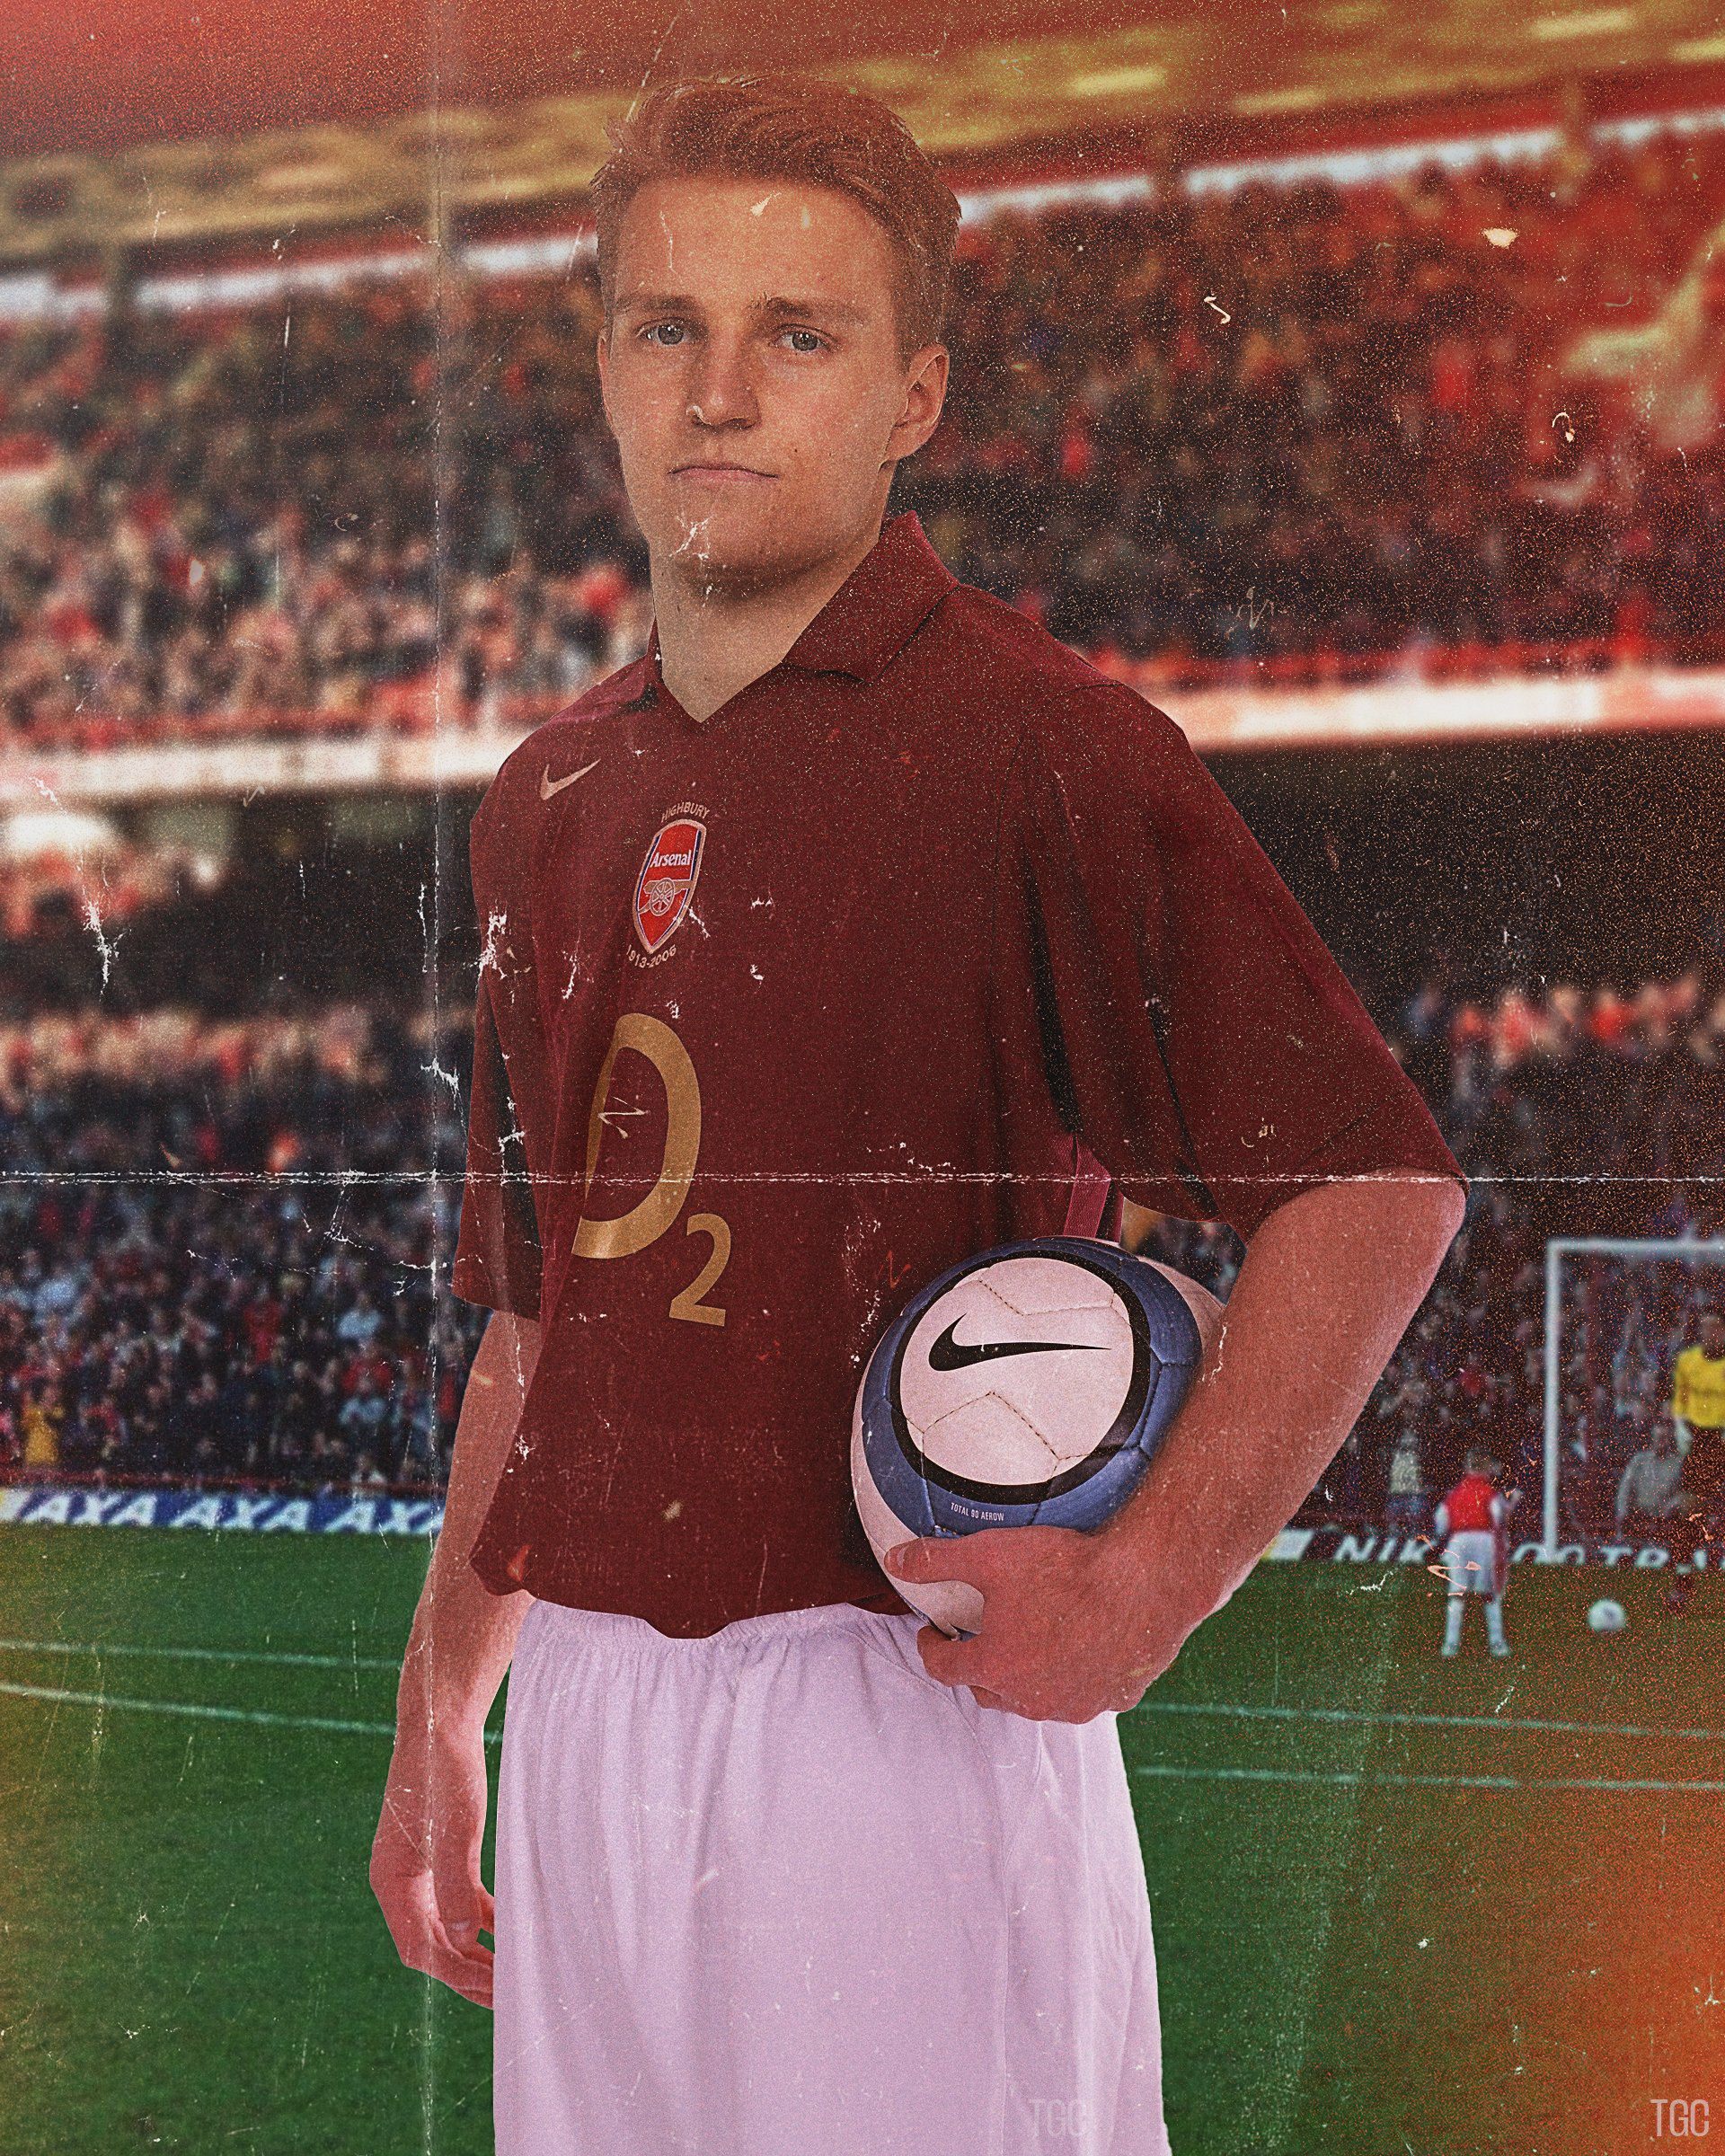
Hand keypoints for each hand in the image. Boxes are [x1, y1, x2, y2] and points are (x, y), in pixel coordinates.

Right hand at [370, 1715, 496, 2007]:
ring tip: (509, 1974)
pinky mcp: (439, 1855)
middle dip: (467, 1971)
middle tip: (507, 1995)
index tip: (493, 1988)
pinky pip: (460, 1901)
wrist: (442, 1721)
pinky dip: (482, 1920)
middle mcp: (400, 1882)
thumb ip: (457, 1885)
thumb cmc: (444, 1772)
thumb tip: (466, 1939)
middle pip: (431, 1944)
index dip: (455, 1972)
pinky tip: (509, 1930)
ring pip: (446, 1927)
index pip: (419, 1946)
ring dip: (476, 1951)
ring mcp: (419, 1870)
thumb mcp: (454, 1829)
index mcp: (391, 1881)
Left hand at [885, 1523, 1199, 1723]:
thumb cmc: (1068, 1569)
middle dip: (975, 1666)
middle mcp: (1031, 1697)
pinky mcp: (1114, 1699)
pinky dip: (1073, 1677)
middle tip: (977, 1637)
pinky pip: (1083, 1693)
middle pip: (987, 1689)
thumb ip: (937, 1560)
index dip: (931, 1648)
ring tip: (1028, 1643)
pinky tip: (1079, 1647)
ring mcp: (1075, 1704)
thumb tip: (895, 1560)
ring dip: (1024, 1677)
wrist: (1145, 1583)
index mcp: (996, 1666)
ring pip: (1035, 1698)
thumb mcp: (990, 1555)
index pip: (943, 1668)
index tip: (932, 1633)